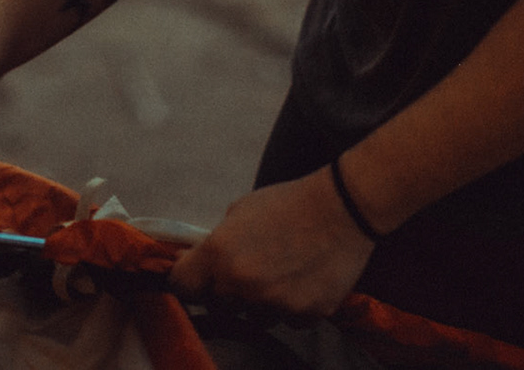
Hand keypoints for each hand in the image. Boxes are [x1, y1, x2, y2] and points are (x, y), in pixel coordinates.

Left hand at [167, 170, 375, 319]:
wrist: (342, 209)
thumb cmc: (288, 202)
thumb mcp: (240, 211)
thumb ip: (215, 242)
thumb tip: (194, 260)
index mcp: (218, 255)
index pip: (182, 286)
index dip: (186, 280)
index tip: (193, 276)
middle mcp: (241, 285)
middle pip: (217, 304)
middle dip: (224, 289)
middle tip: (246, 267)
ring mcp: (273, 304)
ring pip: (252, 316)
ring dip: (258, 301)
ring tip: (279, 270)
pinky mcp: (304, 316)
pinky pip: (286, 320)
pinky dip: (290, 306)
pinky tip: (302, 279)